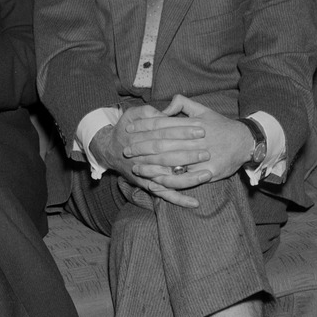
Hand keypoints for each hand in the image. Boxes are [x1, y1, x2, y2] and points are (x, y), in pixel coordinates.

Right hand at [91, 104, 209, 207]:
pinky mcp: (148, 185)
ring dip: (188, 178)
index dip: (183, 131)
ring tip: (207, 174)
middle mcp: (143, 157)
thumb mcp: (133, 113)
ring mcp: (147, 174)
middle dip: (189, 155)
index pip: (164, 134)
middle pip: (167, 156)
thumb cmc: (126, 129)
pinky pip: (165, 194)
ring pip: (168, 178)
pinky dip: (179, 200)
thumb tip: (166, 113)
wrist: (109, 150)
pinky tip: (194, 203)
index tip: (201, 129)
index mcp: (141, 137)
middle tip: (207, 152)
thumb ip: (149, 112)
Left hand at [126, 94, 252, 186]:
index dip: (143, 126)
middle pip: (162, 144)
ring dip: (151, 166)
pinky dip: (168, 182)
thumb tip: (163, 107)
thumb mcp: (203, 109)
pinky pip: (184, 180)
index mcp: (191, 124)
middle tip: (126, 150)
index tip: (128, 128)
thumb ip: (182, 104)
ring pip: (170, 163)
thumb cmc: (221, 125)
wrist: (245, 142)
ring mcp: (201, 158)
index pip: (161, 124)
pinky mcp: (208, 173)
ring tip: (135, 167)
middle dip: (141, 147)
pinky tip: (155, 183)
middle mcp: (194, 140)